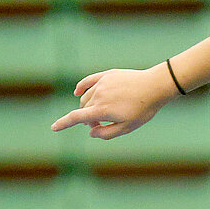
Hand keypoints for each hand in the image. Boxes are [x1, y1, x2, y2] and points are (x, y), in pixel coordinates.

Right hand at [50, 66, 175, 138]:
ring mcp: (101, 83)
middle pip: (83, 109)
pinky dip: (81, 88)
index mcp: (101, 110)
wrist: (155, 86)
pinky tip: (77, 92)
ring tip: (102, 113)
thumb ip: (107, 133)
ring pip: (86, 97)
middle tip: (101, 125)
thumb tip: (91, 132)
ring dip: (89, 107)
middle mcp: (98, 95)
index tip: (53, 128)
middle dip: (88, 120)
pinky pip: (88, 81)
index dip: (63, 124)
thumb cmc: (143, 109)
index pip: (76, 118)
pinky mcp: (106, 75)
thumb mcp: (127, 127)